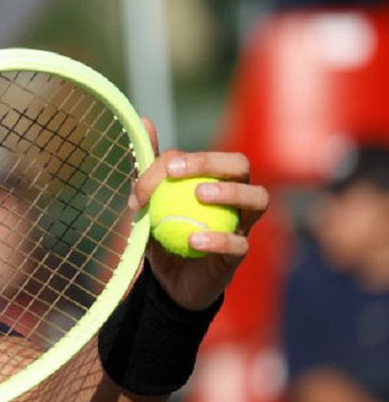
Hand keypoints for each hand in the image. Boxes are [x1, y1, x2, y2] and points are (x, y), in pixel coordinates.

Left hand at [129, 119, 269, 310]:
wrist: (168, 281)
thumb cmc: (164, 231)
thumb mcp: (152, 200)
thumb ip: (151, 167)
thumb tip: (144, 121)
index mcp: (215, 180)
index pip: (205, 158)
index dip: (175, 163)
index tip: (143, 186)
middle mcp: (236, 197)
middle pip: (241, 166)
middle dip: (213, 162)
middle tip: (178, 172)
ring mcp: (242, 225)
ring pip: (258, 199)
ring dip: (230, 192)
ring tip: (200, 195)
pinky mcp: (237, 255)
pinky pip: (240, 244)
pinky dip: (219, 239)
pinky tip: (195, 239)